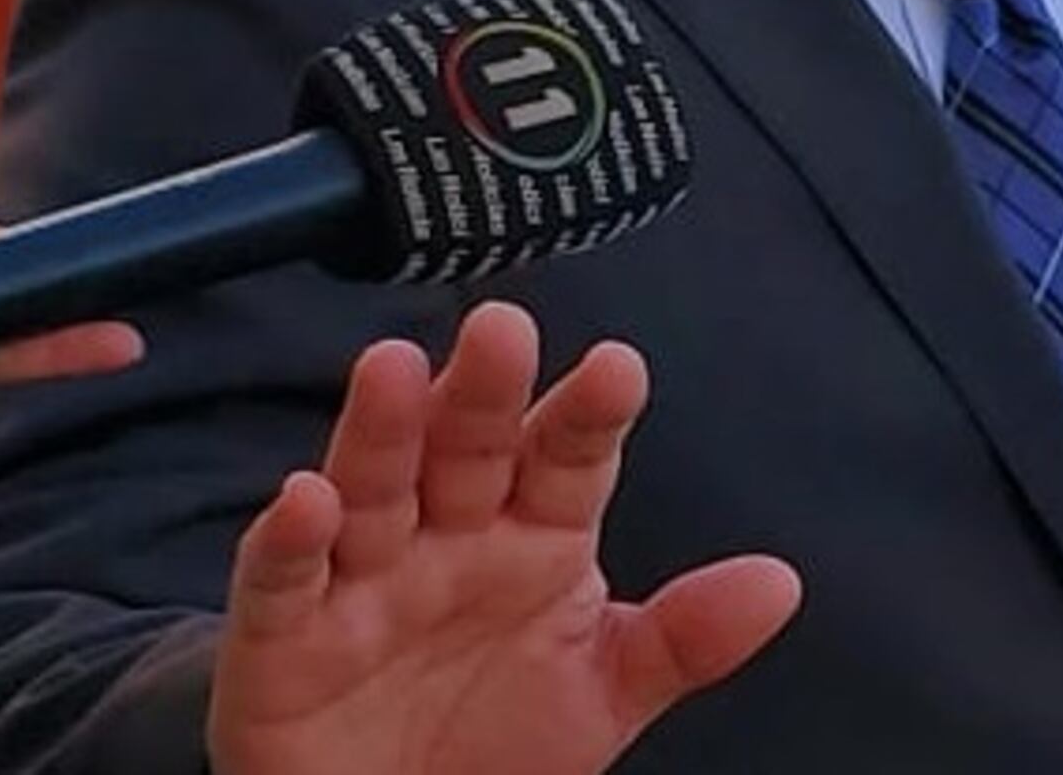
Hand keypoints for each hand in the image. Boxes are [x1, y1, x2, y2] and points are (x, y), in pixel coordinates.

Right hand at [207, 302, 798, 774]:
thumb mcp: (601, 694)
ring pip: (373, 484)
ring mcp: (362, 574)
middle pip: (464, 447)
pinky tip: (307, 500)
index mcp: (531, 536)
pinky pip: (282, 576)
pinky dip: (288, 537)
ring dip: (381, 428)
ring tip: (396, 371)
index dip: (588, 416)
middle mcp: (446, 534)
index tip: (619, 371)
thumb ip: (682, 638)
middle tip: (503, 330)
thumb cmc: (491, 745)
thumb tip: (780, 582)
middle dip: (483, 391)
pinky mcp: (282, 630)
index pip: (564, 458)